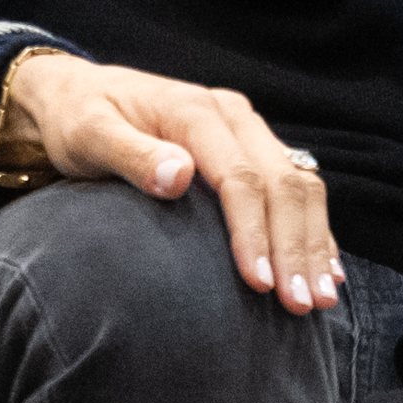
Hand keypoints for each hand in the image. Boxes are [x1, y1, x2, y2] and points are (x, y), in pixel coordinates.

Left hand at [0, 52, 341, 314]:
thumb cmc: (78, 119)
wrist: (76, 96)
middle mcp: (232, 116)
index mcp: (195, 110)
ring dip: (313, 243)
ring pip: (300, 185)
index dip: (252, 231)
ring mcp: (246, 132)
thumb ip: (128, 153)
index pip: (239, 176)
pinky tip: (326, 270)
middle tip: (301, 305)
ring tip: (321, 299)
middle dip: (295, 246)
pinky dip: (314, 230)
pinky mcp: (251, 150)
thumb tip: (177, 177)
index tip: (257, 283)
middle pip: (282, 182)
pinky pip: (297, 188)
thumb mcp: (87, 133)